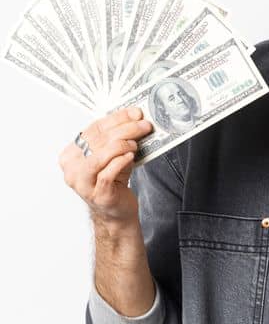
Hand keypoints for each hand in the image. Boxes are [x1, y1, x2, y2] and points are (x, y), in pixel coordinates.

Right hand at [60, 107, 152, 227]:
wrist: (116, 211)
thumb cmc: (114, 180)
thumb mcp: (114, 155)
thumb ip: (118, 138)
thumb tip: (135, 117)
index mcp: (71, 154)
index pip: (93, 129)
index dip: (116, 119)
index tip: (135, 113)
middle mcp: (72, 168)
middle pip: (98, 141)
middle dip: (125, 129)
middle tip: (143, 125)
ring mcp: (82, 183)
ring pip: (100, 156)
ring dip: (122, 145)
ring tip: (136, 144)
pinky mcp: (97, 194)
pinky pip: (107, 173)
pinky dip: (120, 162)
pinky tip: (130, 157)